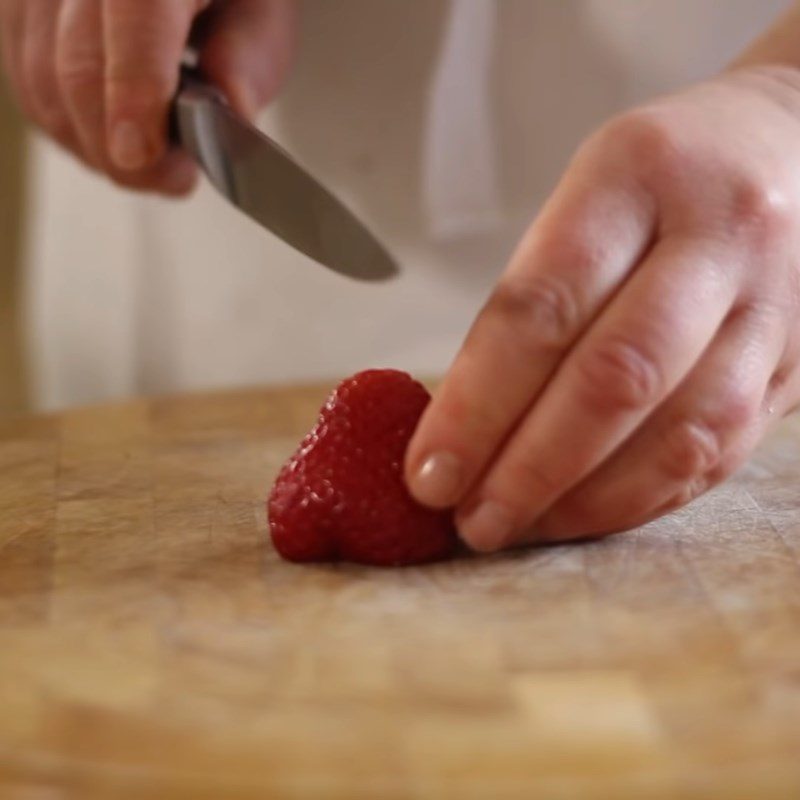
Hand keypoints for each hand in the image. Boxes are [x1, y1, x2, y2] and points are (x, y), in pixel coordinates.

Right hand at [0, 0, 296, 194]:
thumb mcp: (263, 15)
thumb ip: (250, 60)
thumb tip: (230, 113)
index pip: (136, 20)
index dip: (134, 96)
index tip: (145, 156)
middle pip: (77, 66)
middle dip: (122, 147)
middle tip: (174, 177)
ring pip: (43, 85)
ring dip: (97, 147)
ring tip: (151, 162)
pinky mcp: (18, 10)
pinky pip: (27, 85)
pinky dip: (70, 129)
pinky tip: (112, 140)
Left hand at [406, 66, 799, 551]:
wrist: (794, 145)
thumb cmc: (660, 180)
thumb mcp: (585, 199)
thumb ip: (532, 303)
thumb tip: (462, 424)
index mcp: (635, 176)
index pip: (540, 309)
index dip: (476, 406)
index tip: (429, 472)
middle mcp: (717, 237)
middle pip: (613, 378)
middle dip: (528, 469)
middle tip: (469, 520)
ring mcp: (772, 305)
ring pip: (679, 432)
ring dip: (586, 501)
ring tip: (519, 527)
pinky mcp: (796, 365)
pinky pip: (719, 453)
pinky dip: (642, 499)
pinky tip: (585, 515)